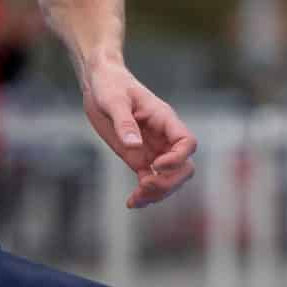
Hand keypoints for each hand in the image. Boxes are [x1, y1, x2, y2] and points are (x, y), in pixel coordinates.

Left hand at [81, 63, 196, 208]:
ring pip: (169, 179)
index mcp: (164, 119)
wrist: (99, 83)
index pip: (187, 142)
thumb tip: (134, 145)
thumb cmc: (110, 85)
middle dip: (169, 181)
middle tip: (145, 184)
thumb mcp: (113, 100)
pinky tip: (132, 202)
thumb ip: (124, 122)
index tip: (156, 165)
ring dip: (157, 193)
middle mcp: (163, 137)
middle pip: (184, 167)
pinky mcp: (139, 158)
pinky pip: (149, 181)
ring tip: (135, 200)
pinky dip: (144, 194)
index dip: (178, 158)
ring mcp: (153, 150)